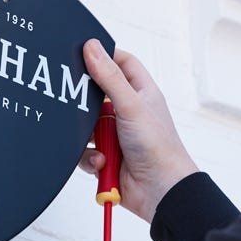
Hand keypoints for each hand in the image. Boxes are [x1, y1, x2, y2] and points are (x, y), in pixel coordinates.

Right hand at [80, 40, 197, 222]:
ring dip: (90, 136)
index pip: (121, 63)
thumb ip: (109, 77)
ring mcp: (115, 134)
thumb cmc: (160, 149)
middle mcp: (127, 111)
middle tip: (79, 103)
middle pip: (96, 94)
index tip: (83, 53)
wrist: (160, 192)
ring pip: (85, 125)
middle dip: (86, 103)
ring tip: (102, 142)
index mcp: (141, 93)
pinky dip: (91, 157)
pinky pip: (84, 150)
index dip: (104, 56)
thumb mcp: (131, 105)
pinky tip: (103, 162)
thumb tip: (92, 47)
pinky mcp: (105, 155)